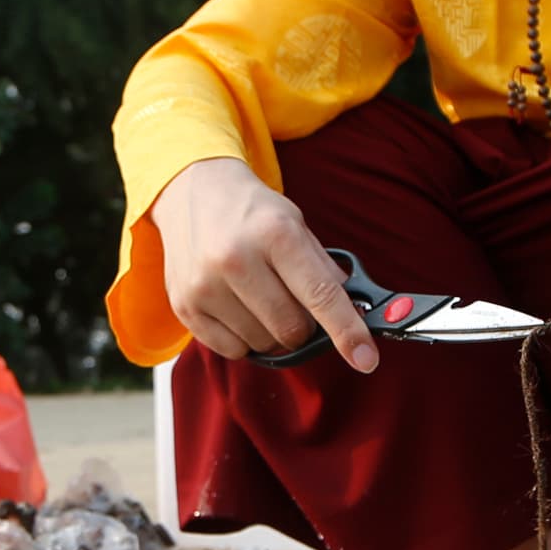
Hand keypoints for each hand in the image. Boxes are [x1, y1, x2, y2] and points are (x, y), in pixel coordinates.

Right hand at [149, 158, 378, 371]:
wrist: (192, 190)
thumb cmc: (251, 212)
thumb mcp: (295, 224)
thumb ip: (324, 270)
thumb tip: (354, 314)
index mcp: (274, 233)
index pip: (320, 295)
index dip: (347, 331)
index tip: (366, 359)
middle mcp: (236, 259)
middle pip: (291, 329)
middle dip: (304, 327)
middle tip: (295, 303)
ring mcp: (205, 285)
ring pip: (262, 343)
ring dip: (272, 333)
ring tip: (260, 297)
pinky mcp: (184, 305)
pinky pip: (232, 350)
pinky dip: (244, 339)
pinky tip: (238, 307)